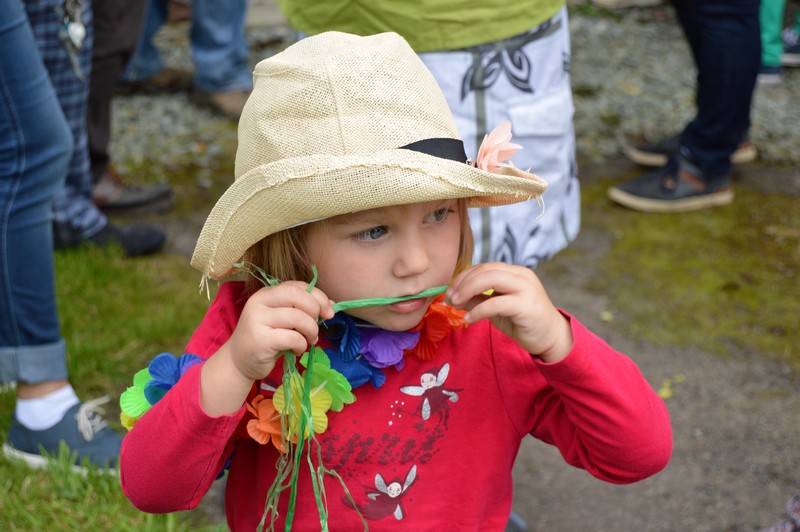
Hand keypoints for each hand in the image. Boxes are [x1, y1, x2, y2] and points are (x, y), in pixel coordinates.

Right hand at [201, 282, 333, 414]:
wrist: (239, 361)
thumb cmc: (266, 338)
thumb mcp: (283, 319)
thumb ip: (302, 309)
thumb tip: (331, 305)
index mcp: (266, 293)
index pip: (297, 286)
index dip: (318, 296)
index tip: (329, 311)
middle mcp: (260, 302)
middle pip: (297, 296)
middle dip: (315, 311)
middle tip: (317, 327)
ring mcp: (257, 320)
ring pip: (297, 317)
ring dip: (311, 330)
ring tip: (309, 340)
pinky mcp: (261, 339)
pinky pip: (292, 337)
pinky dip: (302, 344)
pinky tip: (298, 349)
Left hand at [445, 263, 572, 362]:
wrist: (551, 337)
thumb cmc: (523, 322)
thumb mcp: (496, 308)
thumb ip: (479, 299)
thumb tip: (455, 296)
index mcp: (514, 272)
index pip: (484, 267)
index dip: (463, 276)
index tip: (450, 291)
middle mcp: (521, 276)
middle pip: (485, 270)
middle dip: (462, 282)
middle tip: (449, 297)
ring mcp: (526, 288)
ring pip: (490, 279)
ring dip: (467, 290)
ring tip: (455, 304)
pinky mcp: (526, 305)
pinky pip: (496, 303)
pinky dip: (478, 310)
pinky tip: (468, 319)